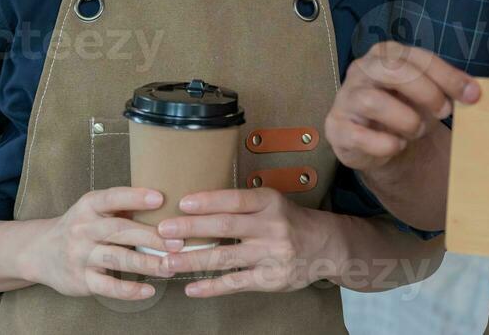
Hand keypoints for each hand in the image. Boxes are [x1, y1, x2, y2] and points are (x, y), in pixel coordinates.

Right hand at [21, 187, 180, 299]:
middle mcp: (82, 229)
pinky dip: (130, 290)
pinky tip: (149, 290)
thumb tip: (165, 208)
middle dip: (152, 236)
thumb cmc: (80, 226)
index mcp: (88, 206)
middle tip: (178, 242)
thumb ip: (121, 208)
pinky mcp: (80, 280)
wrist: (39, 252)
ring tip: (170, 265)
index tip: (160, 198)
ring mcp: (80, 256)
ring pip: (117, 259)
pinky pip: (108, 286)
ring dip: (147, 263)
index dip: (135, 197)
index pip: (113, 198)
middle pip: (120, 231)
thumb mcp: (93, 209)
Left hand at [157, 188, 329, 295]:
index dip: (208, 201)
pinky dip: (212, 287)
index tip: (182, 203)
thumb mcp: (272, 203)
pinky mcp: (271, 279)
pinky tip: (192, 288)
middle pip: (226, 226)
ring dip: (194, 260)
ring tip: (168, 261)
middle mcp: (272, 227)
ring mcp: (272, 255)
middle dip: (191, 228)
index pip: (235, 200)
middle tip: (164, 230)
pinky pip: (236, 283)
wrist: (325, 246)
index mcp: (270, 203)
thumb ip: (242, 205)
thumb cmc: (289, 221)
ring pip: (226, 257)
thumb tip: (197, 207)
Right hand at [324, 42, 479, 171]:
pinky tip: (396, 146)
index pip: (419, 57)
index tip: (473, 95)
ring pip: (373, 101)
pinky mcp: (336, 126)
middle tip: (444, 112)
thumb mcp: (429, 95)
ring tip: (416, 131)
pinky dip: (383, 143)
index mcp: (387, 54)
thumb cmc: (406, 109)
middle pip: (394, 71)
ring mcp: (346, 97)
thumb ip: (448, 89)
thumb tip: (474, 92)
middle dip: (427, 92)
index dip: (448, 76)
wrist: (380, 143)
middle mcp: (362, 69)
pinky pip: (358, 134)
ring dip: (405, 120)